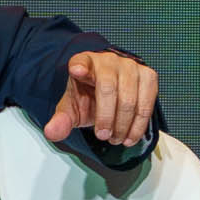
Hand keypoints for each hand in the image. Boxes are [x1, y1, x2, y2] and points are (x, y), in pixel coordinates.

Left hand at [46, 50, 160, 151]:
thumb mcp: (72, 109)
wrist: (110, 93)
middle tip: (102, 136)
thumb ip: (61, 121)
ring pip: (130, 99)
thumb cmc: (89, 97)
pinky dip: (139, 125)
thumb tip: (51, 132)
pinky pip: (147, 103)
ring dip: (123, 125)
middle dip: (106, 117)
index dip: (81, 66)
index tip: (76, 70)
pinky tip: (130, 136)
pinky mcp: (148, 76)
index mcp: (85, 62)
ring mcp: (131, 67)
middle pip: (108, 88)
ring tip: (115, 139)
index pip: (81, 61)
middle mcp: (109, 60)